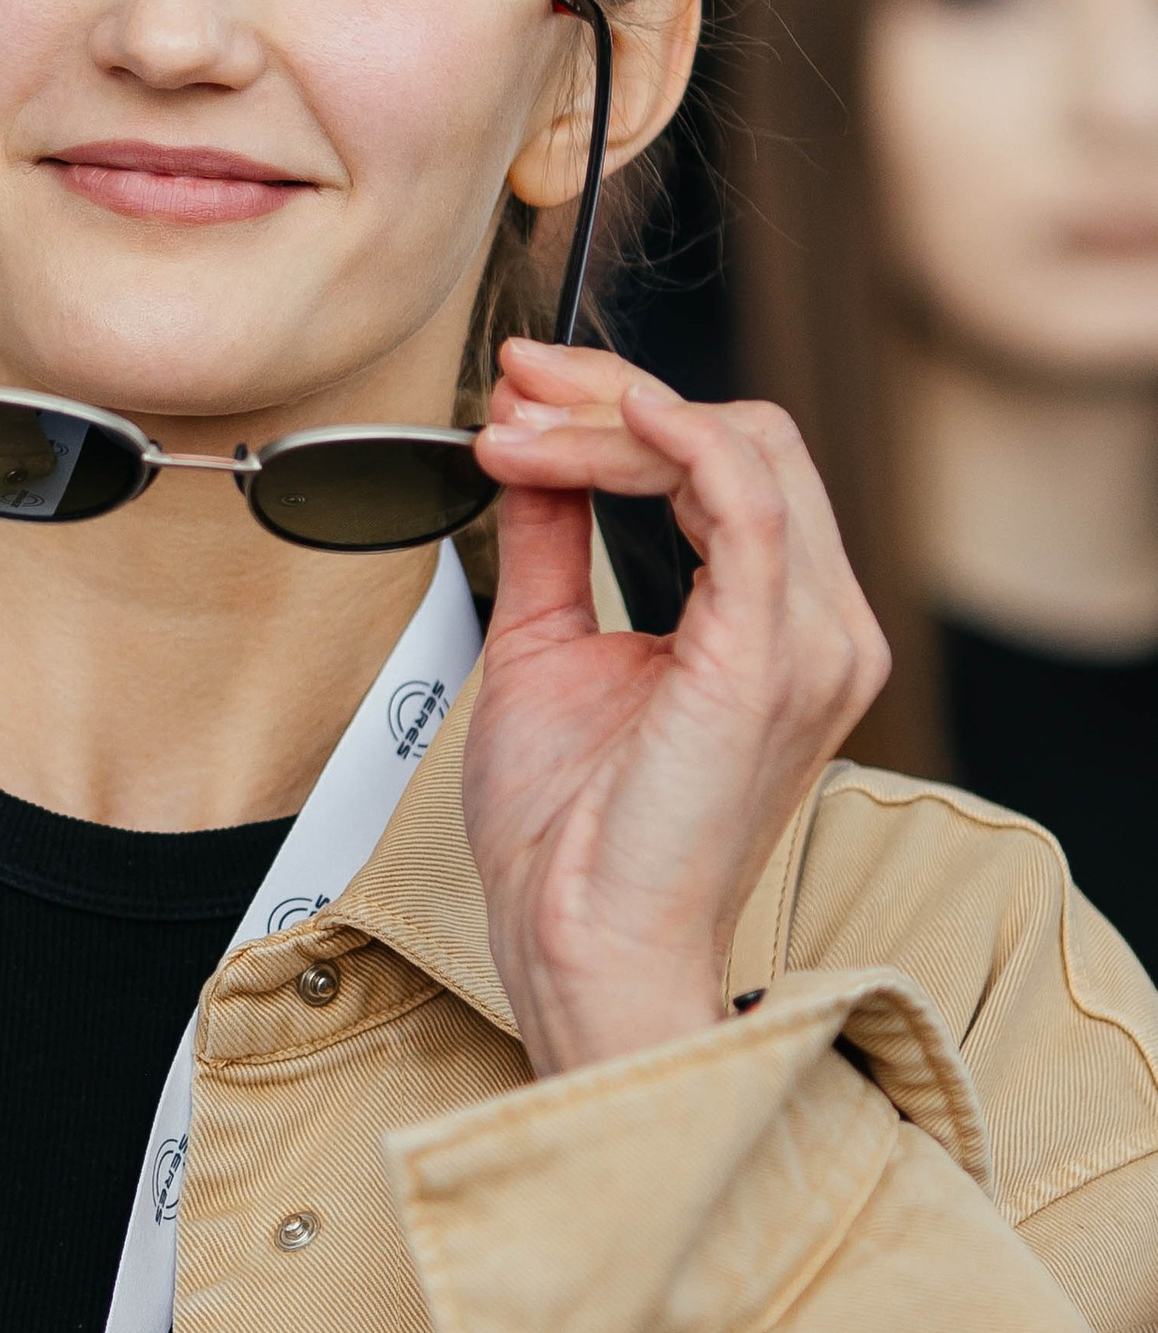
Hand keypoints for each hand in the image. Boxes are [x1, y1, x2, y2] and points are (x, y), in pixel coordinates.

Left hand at [462, 342, 890, 1073]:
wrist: (579, 941)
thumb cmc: (570, 839)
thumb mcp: (547, 650)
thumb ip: (553, 545)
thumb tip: (532, 462)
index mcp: (776, 628)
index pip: (727, 464)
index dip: (621, 408)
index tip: (522, 392)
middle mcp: (819, 628)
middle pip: (743, 438)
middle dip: (614, 397)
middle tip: (514, 390)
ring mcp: (807, 641)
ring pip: (737, 452)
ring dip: (612, 422)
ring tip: (516, 431)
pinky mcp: (767, 656)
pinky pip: (748, 500)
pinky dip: (681, 441)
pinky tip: (613, 417)